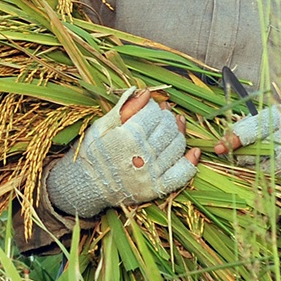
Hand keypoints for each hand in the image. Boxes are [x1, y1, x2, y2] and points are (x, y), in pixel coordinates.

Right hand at [46, 88, 200, 217]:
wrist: (86, 186)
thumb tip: (146, 92)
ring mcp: (152, 173)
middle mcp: (143, 155)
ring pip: (177, 146)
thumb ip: (125, 108)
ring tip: (174, 127)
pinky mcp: (157, 188)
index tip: (150, 106)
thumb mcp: (102, 126)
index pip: (152, 115)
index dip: (154, 107)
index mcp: (128, 137)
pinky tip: (193, 151)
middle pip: (167, 129)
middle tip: (163, 114)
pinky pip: (182, 173)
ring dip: (179, 133)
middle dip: (167, 118)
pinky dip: (190, 162)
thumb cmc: (92, 153)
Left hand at [213, 103, 280, 178]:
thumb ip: (249, 125)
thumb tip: (224, 139)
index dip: (234, 139)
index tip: (218, 148)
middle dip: (241, 157)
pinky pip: (277, 179)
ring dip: (252, 169)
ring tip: (251, 163)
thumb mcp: (273, 117)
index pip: (253, 128)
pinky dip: (267, 178)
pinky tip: (267, 172)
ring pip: (265, 168)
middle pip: (256, 151)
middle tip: (234, 157)